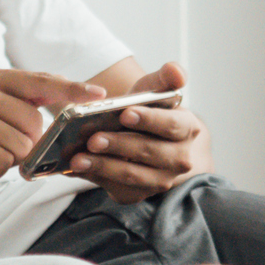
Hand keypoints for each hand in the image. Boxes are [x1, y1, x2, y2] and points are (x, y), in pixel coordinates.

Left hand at [67, 62, 212, 203]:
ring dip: (103, 167)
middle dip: (119, 145)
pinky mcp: (140, 193)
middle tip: (93, 139)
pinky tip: (77, 168)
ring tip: (77, 158)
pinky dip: (96, 178)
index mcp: (187, 129)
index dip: (149, 120)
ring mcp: (161, 180)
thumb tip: (176, 71)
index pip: (171, 125)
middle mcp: (180, 159)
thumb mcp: (155, 89)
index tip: (125, 113)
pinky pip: (118, 189)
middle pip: (149, 152)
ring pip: (133, 176)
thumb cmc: (148, 111)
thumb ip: (166, 77)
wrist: (144, 137)